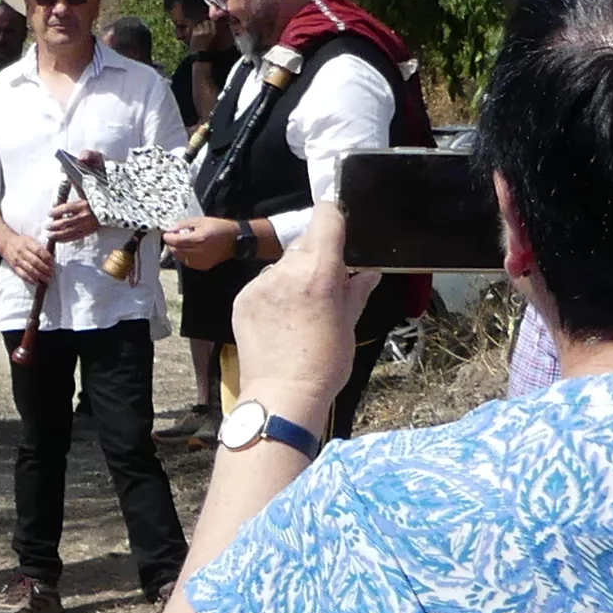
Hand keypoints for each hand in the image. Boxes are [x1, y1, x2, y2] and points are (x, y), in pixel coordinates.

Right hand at [0, 219, 55, 288]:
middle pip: (35, 262)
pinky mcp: (14, 267)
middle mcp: (22, 252)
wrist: (6, 243)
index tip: (52, 263)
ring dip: (40, 276)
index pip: (39, 251)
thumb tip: (52, 257)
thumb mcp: (31, 240)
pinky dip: (31, 280)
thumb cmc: (22, 242)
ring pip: (30, 270)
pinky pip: (23, 275)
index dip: (47, 258)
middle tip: (52, 273)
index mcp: (28, 243)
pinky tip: (37, 282)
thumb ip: (40, 247)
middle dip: (45, 269)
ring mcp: (18, 260)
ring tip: (47, 279)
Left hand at [45, 192, 96, 248]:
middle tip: (46, 226)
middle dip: (54, 225)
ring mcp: (86, 225)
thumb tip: (61, 188)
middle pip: (65, 222)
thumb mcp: (84, 193)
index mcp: (83, 204)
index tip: (49, 213)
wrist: (110, 210)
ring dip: (57, 234)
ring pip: (69, 232)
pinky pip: (74, 237)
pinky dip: (65, 239)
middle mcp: (84, 216)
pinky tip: (58, 240)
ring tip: (49, 235)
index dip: (56, 212)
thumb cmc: (93, 201)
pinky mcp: (88, 232)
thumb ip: (74, 189)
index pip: (66, 208)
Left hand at [163, 214, 246, 271]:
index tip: (165, 234)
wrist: (235, 240)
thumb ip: (184, 224)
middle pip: (177, 250)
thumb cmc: (219, 227)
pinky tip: (187, 250)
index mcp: (199, 239)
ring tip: (180, 243)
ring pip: (181, 258)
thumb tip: (170, 229)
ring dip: (177, 251)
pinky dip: (184, 257)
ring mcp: (202, 260)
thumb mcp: (201, 220)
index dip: (168, 238)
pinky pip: (188, 263)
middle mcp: (199, 251)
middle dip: (171, 244)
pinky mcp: (204, 266)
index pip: (176, 241)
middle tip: (172, 238)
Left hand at [229, 204, 365, 422]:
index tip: (338, 230)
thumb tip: (370, 272)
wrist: (282, 395)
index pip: (325, 217)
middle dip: (315, 258)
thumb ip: (357, 291)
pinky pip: (262, 285)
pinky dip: (272, 295)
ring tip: (299, 312)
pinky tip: (279, 321)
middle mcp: (287, 269)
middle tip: (323, 287)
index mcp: (320, 270)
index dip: (333, 218)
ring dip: (292, 277)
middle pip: (304, 243)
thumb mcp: (349, 325)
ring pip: (282, 266)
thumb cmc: (324, 363)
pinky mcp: (242, 298)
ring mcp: (260, 283)